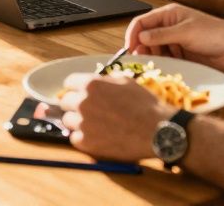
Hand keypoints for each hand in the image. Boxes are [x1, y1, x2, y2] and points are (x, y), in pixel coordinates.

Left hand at [59, 73, 175, 161]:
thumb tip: (97, 82)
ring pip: (68, 121)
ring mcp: (82, 123)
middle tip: (90, 111)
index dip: (76, 88)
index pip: (69, 82)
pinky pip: (75, 138)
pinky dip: (83, 139)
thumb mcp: (126, 81)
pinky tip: (97, 137)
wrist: (158, 131)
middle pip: (65, 102)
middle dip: (76, 105)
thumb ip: (105, 80)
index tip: (79, 93)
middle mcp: (82, 102)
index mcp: (91, 84)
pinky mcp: (86, 142)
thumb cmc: (146, 104)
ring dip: (78, 122)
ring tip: (96, 126)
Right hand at [124, 4, 223, 70]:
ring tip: (153, 65)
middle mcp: (169, 26)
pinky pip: (165, 58)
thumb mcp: (185, 32)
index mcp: (169, 14)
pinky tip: (164, 67)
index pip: (142, 22)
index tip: (129, 48)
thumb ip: (161, 35)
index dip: (133, 34)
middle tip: (139, 60)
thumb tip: (141, 37)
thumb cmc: (214, 34)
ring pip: (154, 49)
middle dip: (141, 48)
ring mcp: (175, 40)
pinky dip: (162, 62)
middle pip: (146, 36)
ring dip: (152, 56)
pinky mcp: (181, 53)